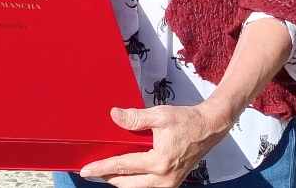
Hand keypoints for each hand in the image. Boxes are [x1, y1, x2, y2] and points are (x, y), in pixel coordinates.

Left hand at [78, 102, 232, 187]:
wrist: (209, 127)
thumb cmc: (187, 121)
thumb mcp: (160, 115)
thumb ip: (135, 118)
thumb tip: (114, 116)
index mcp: (159, 162)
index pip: (123, 167)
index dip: (102, 168)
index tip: (86, 170)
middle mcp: (164, 178)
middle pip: (126, 184)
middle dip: (108, 178)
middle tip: (92, 171)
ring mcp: (169, 183)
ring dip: (121, 182)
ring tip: (106, 172)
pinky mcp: (172, 182)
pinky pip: (147, 187)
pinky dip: (134, 182)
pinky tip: (126, 173)